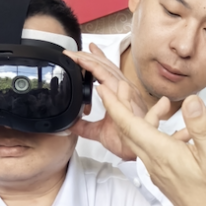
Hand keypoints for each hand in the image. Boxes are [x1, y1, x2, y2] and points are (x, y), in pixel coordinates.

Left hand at [68, 44, 174, 160]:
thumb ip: (84, 127)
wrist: (135, 154)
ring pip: (107, 69)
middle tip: (72, 51)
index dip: (95, 60)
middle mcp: (126, 90)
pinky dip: (98, 71)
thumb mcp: (99, 132)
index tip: (81, 52)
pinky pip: (110, 80)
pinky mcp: (126, 98)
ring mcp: (127, 93)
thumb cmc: (126, 143)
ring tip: (76, 55)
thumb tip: (69, 125)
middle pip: (106, 66)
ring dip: (90, 60)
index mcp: (121, 94)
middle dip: (88, 56)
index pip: (107, 72)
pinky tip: (87, 65)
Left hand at [98, 87, 205, 205]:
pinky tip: (174, 133)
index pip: (130, 124)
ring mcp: (157, 171)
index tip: (103, 90)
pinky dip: (152, 134)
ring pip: (138, 141)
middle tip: (117, 89)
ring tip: (154, 105)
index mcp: (162, 153)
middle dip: (121, 108)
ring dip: (139, 120)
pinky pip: (150, 151)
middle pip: (128, 131)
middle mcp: (154, 162)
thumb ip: (201, 125)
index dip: (114, 105)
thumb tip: (191, 101)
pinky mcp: (164, 177)